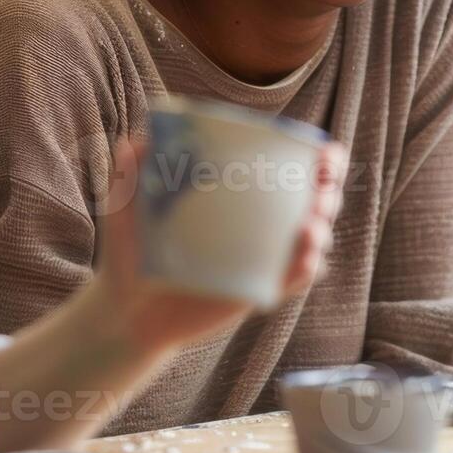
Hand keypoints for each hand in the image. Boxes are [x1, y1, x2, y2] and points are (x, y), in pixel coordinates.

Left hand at [95, 138, 349, 354]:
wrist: (122, 310)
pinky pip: (292, 280)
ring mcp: (259, 259)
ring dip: (322, 228)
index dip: (318, 161)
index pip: (287, 171)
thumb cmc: (129, 254)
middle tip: (322, 188)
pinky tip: (306, 256)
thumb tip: (132, 142)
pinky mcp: (255, 291)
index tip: (325, 153)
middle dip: (330, 191)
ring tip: (312, 225)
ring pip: (311, 241)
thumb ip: (129, 175)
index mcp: (236, 196)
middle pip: (313, 202)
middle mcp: (256, 224)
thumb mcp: (126, 210)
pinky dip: (306, 267)